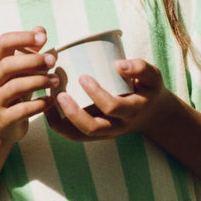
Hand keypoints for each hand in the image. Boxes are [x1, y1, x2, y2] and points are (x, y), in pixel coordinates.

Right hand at [0, 26, 57, 145]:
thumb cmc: (13, 93)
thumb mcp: (19, 71)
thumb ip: (30, 51)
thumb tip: (41, 29)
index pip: (4, 43)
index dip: (23, 37)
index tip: (43, 37)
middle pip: (8, 65)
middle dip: (32, 61)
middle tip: (53, 61)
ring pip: (15, 87)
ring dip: (38, 81)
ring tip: (56, 81)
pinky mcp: (5, 118)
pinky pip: (22, 110)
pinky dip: (39, 104)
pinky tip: (51, 100)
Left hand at [44, 58, 166, 140]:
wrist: (153, 114)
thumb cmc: (148, 89)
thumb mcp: (153, 76)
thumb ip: (140, 68)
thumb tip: (118, 64)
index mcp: (132, 111)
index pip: (113, 107)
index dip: (96, 94)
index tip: (83, 77)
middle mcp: (118, 127)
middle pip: (92, 128)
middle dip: (73, 112)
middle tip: (59, 94)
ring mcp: (106, 133)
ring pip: (79, 135)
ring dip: (60, 122)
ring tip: (48, 102)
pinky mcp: (96, 135)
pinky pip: (74, 136)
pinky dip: (59, 125)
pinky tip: (48, 109)